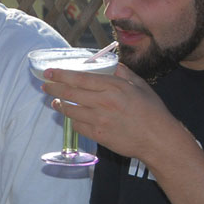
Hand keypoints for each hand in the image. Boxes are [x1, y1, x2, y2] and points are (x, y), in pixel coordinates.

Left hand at [42, 64, 182, 161]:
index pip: (80, 78)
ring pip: (70, 110)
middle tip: (45, 85)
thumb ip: (123, 73)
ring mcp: (99, 120)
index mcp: (113, 87)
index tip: (49, 72)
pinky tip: (70, 116)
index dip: (61, 75)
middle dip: (53, 88)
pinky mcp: (98, 135)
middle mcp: (103, 102)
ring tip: (54, 101)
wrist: (158, 140)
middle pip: (70, 93)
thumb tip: (110, 63)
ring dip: (59, 104)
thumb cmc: (152, 111)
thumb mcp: (140, 85)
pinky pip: (77, 125)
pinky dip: (72, 120)